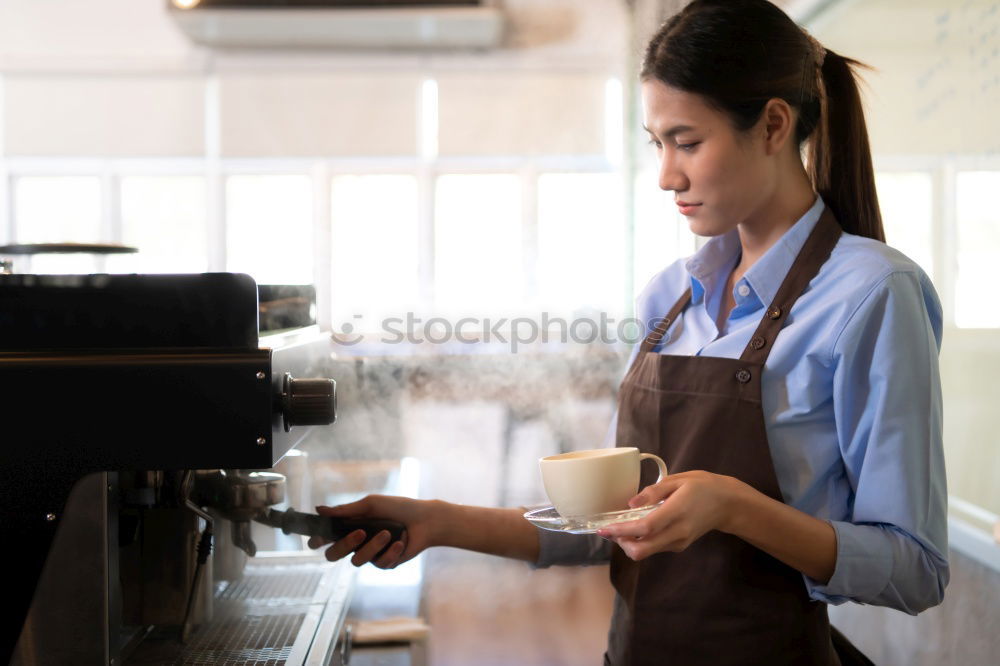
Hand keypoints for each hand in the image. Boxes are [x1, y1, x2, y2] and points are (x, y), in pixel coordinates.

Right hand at [308, 495, 439, 568]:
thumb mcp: (371, 505)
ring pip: (357, 560)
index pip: (325, 538)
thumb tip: (319, 509)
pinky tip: (401, 542)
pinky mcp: (385, 563)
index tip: (316, 539)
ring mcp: (370, 555)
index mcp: (349, 527)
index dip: (316, 540)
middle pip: (333, 555)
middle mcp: (356, 543)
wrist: (425, 520)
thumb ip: (346, 510)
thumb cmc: (397, 508)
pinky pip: (380, 564)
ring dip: (373, 546)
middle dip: (344, 545)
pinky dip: (391, 552)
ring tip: (388, 533)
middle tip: (359, 533)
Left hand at [596, 471, 746, 560]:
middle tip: (611, 528)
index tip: (604, 528)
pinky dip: (641, 541)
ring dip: (629, 543)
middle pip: (642, 550)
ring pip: (646, 552)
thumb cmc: (702, 486)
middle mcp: (677, 532)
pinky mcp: (679, 546)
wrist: (726, 503)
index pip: (645, 528)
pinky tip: (637, 527)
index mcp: (676, 511)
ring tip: (622, 526)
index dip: (622, 530)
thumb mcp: (678, 480)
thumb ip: (653, 491)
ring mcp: (679, 542)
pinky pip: (654, 548)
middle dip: (621, 542)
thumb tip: (631, 503)